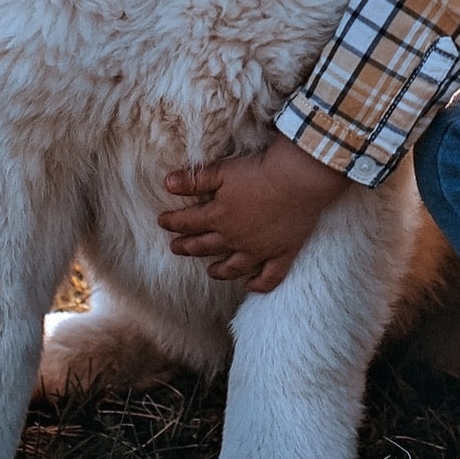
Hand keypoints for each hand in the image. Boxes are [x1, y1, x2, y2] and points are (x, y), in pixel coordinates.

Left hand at [158, 134, 352, 293]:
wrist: (297, 181)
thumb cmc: (258, 172)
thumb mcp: (221, 171)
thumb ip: (194, 180)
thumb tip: (167, 184)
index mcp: (218, 217)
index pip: (187, 222)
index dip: (172, 222)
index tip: (162, 221)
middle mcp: (234, 239)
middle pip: (205, 246)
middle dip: (188, 247)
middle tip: (176, 248)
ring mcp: (258, 250)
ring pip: (233, 267)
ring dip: (219, 271)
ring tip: (210, 272)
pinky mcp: (282, 253)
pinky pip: (269, 277)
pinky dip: (259, 285)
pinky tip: (250, 287)